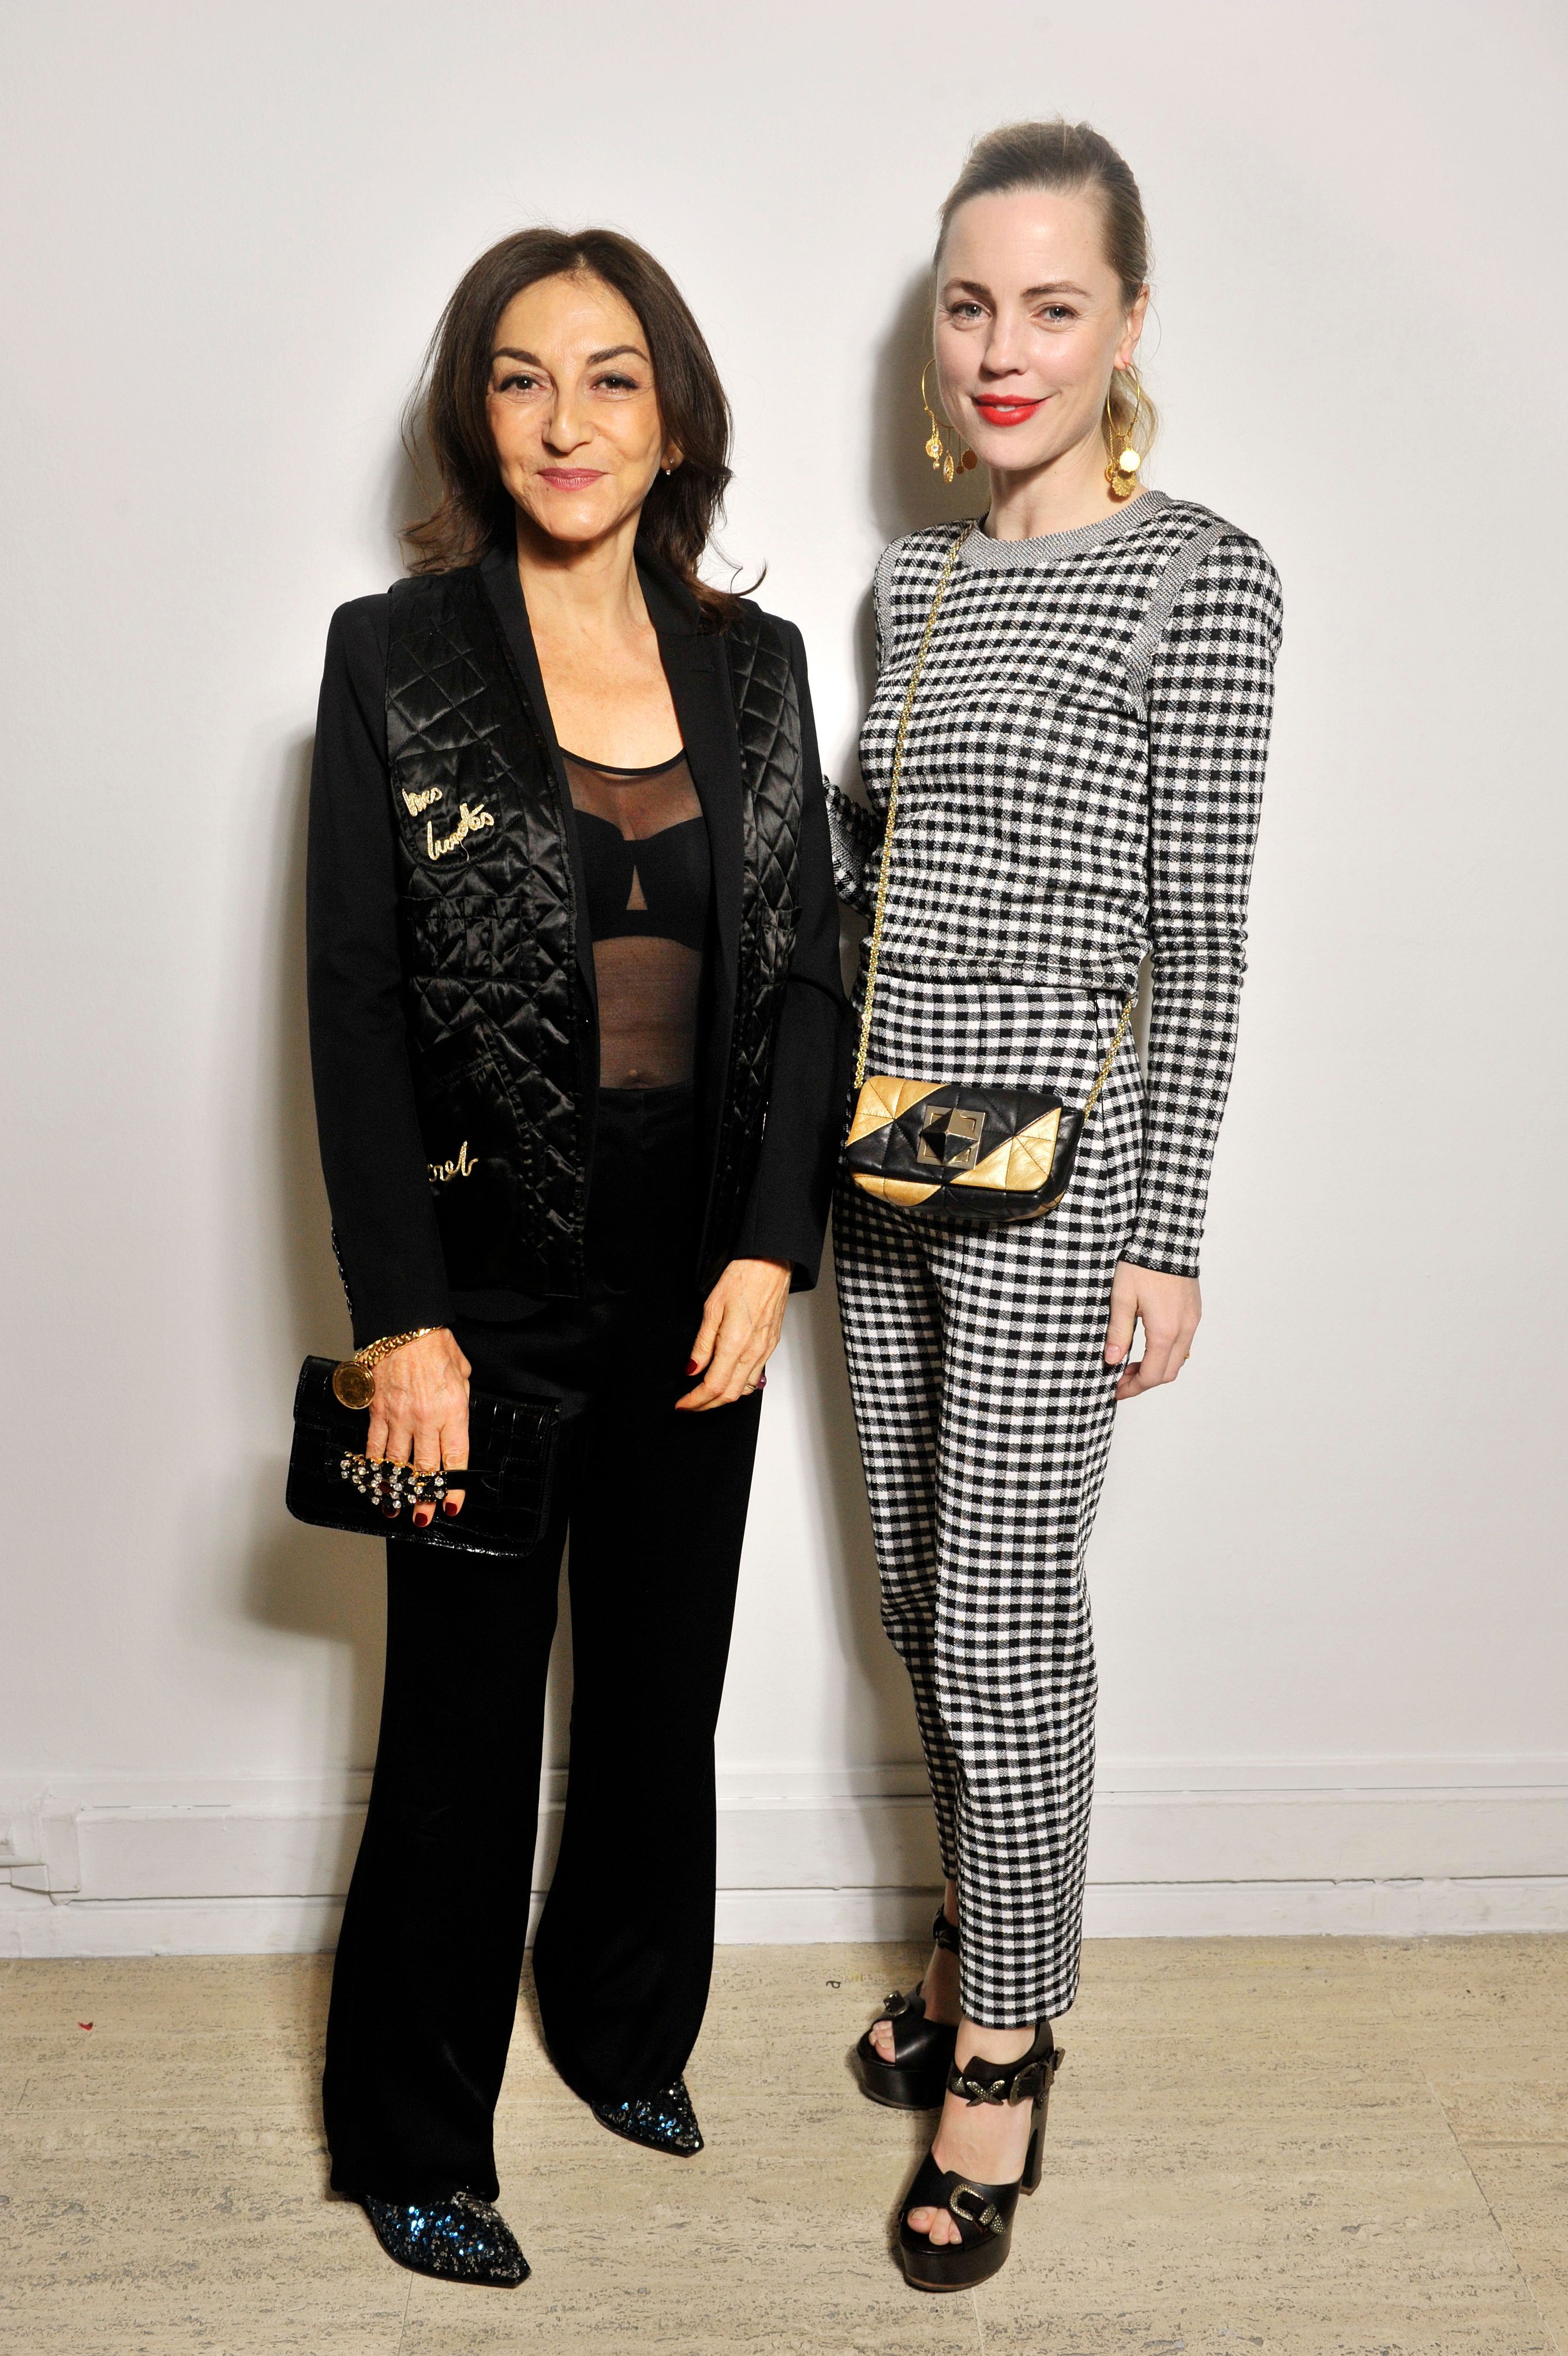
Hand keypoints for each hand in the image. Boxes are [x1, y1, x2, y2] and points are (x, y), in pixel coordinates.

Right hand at [365, 1326, 471, 1525]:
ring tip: (395, 1507)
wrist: (404, 1326)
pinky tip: (373, 1480)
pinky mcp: (377, 1411)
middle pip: (425, 1469)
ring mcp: (399, 1417)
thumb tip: (456, 1418)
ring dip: (396, 1488)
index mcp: (453, 1412)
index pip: (455, 1459)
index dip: (453, 1487)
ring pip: (396, 1463)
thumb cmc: (435, 1345)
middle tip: (421, 1517)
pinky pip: (374, 1446)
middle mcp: (426, 1420)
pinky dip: (373, 1466)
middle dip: (424, 1498)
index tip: (451, 1505)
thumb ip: (460, 1402)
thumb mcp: (462, 1375)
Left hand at [677, 1258, 790, 1410]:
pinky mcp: (771, 1345)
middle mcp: (753, 1351)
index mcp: (735, 1342)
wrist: (770, 1264)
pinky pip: (756, 1376)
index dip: (696, 1400)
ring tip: (706, 1395)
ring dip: (724, 1398)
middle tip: (690, 1404)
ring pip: (744, 1390)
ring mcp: (765, 1350)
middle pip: (729, 1395)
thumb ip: (702, 1344)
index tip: (683, 1404)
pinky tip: (728, 1379)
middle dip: (707, 1405)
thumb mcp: (712, 1308)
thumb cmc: (742, 1277)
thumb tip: (692, 1369)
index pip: (713, 1386)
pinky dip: (739, 1386)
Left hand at [1102, 1261, 1200, 1401]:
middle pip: (1169, 1372)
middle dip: (1144, 1381)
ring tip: (1131, 1362)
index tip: (1116, 1389)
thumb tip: (1111, 1360)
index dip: (1133, 1387)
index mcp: (1165, 1331)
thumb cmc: (1141, 1263)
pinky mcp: (1194, 1311)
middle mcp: (1184, 1329)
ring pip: (1178, 1359)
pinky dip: (1166, 1352)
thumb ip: (1118, 1331)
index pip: (1153, 1375)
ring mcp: (1192, 1320)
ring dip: (1156, 1367)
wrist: (1166, 1236)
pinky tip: (1148, 1345)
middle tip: (1120, 1378)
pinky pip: (1183, 1342)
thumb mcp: (1121, 1297)